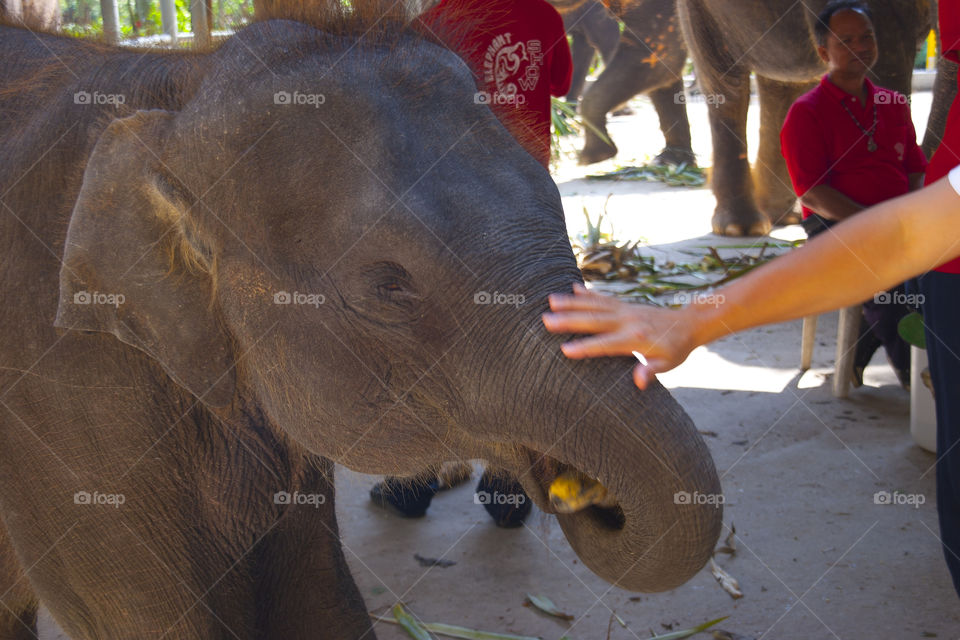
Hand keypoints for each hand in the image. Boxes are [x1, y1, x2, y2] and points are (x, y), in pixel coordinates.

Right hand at [542, 284, 699, 389]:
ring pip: (594, 305)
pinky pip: (603, 297)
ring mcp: (625, 310)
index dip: (586, 348)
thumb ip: (651, 370)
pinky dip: (587, 293)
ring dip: (572, 302)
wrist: (688, 324)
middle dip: (569, 320)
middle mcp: (627, 321)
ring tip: (550, 300)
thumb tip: (638, 381)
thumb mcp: (668, 364)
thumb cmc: (676, 349)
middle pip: (594, 321)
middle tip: (546, 320)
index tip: (564, 350)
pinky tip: (572, 288)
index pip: (606, 345)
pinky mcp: (624, 304)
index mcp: (636, 339)